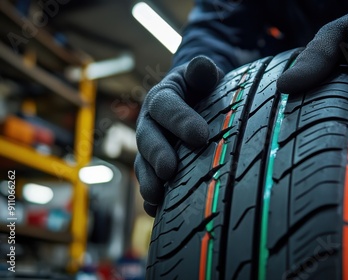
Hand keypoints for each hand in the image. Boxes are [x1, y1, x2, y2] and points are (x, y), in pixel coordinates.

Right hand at [135, 56, 223, 215]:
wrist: (196, 103)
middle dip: (157, 155)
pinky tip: (159, 212)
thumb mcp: (201, 75)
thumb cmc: (201, 89)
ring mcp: (151, 148)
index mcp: (162, 98)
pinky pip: (151, 182)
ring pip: (144, 165)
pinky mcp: (156, 168)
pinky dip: (153, 198)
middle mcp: (150, 124)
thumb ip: (201, 71)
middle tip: (170, 171)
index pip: (166, 107)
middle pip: (148, 139)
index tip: (200, 136)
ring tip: (157, 197)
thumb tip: (203, 65)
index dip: (180, 121)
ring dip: (149, 181)